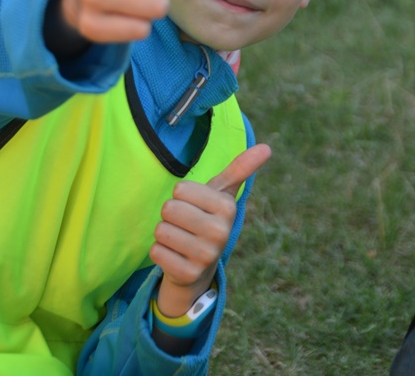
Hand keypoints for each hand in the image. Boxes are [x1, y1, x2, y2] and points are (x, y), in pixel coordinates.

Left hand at [150, 143, 271, 316]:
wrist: (200, 266)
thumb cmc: (207, 218)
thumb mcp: (222, 193)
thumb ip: (240, 169)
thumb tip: (267, 147)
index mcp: (227, 208)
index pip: (180, 189)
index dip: (181, 196)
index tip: (194, 206)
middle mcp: (220, 233)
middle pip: (169, 208)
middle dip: (171, 215)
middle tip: (185, 224)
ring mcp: (205, 256)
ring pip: (161, 230)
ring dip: (165, 234)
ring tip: (180, 239)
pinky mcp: (187, 274)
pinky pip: (155, 251)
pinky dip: (160, 252)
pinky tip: (175, 256)